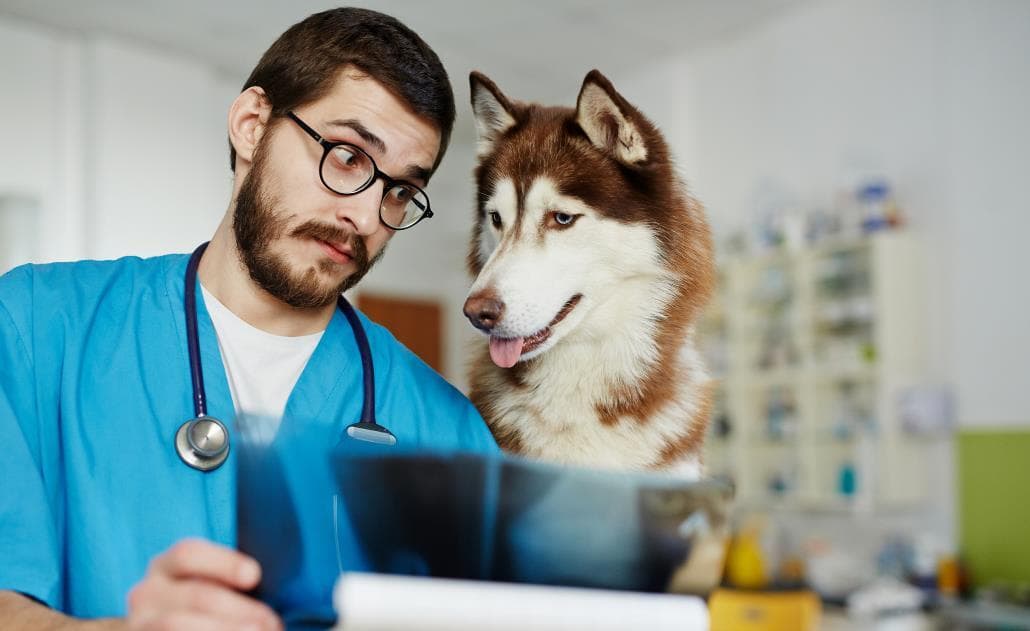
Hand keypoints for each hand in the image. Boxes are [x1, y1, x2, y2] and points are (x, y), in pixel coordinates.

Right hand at [126, 538, 281, 630]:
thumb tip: (266, 586)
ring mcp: (141, 624)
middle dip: (240, 610)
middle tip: (270, 622)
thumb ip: (236, 582)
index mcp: (166, 566)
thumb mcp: (216, 589)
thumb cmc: (212, 611)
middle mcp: (146, 593)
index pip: (188, 554)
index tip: (255, 575)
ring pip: (177, 624)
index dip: (223, 563)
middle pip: (197, 595)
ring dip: (226, 629)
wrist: (188, 627)